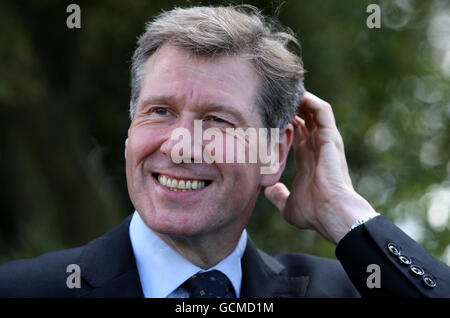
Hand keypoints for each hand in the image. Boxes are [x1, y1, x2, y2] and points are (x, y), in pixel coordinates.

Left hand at [264, 92, 377, 243]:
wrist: (331, 214)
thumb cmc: (313, 213)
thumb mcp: (287, 205)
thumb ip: (278, 196)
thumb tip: (268, 191)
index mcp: (308, 160)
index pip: (296, 135)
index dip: (283, 125)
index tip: (267, 116)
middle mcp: (317, 148)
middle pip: (304, 120)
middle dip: (290, 108)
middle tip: (273, 98)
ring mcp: (325, 141)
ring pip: (313, 112)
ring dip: (300, 100)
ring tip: (284, 90)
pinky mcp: (330, 137)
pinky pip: (322, 111)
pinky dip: (311, 100)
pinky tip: (297, 94)